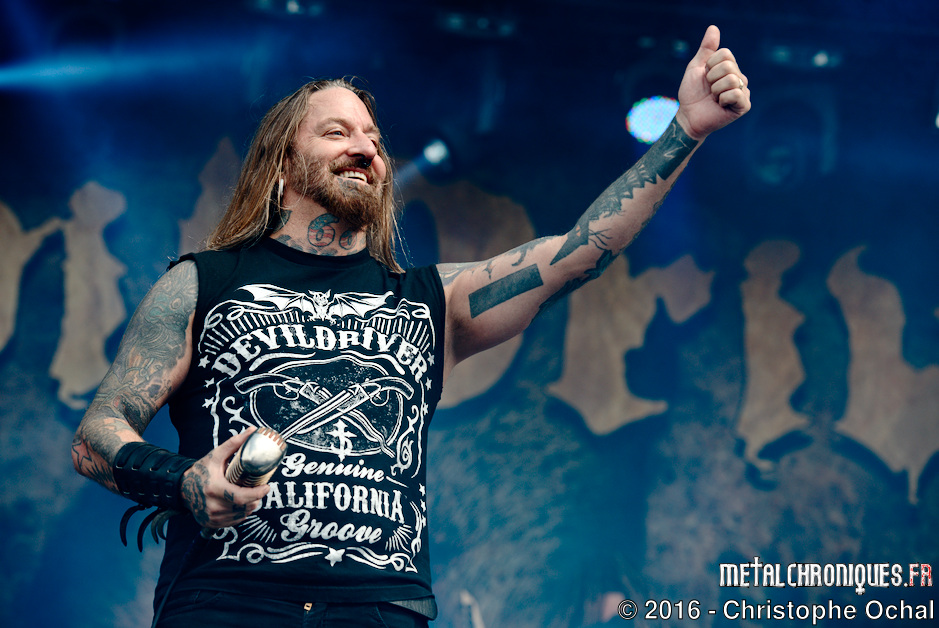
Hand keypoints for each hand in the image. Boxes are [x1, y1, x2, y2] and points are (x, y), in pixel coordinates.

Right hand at [180, 427, 270, 528]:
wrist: (182, 488)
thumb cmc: (200, 471)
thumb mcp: (216, 455)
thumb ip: (234, 443)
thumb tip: (252, 431)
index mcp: (214, 489)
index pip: (241, 497)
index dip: (257, 493)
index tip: (266, 487)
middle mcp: (212, 506)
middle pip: (244, 507)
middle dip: (256, 499)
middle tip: (259, 490)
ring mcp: (211, 517)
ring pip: (241, 515)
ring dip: (249, 506)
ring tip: (250, 496)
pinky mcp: (211, 523)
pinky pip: (233, 521)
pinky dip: (240, 513)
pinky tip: (239, 504)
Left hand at [675, 25, 750, 140]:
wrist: (688, 116)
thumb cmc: (692, 94)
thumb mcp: (696, 68)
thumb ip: (706, 49)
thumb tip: (713, 28)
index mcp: (730, 67)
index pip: (725, 53)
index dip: (710, 65)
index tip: (705, 77)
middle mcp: (739, 78)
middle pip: (728, 66)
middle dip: (711, 78)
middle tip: (709, 90)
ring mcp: (743, 92)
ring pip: (731, 79)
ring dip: (715, 90)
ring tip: (713, 98)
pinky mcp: (744, 106)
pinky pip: (736, 94)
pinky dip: (722, 99)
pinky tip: (720, 106)